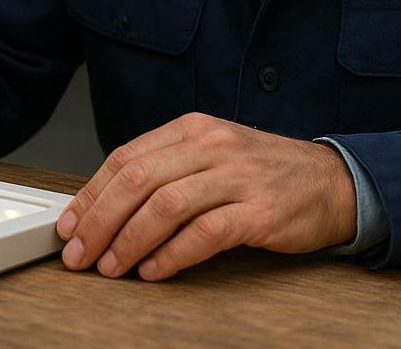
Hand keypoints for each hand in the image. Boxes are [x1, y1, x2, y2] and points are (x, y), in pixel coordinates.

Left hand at [55, 112, 356, 280]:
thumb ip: (166, 171)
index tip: (68, 226)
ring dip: (129, 241)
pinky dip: (171, 255)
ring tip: (111, 267)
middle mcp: (212, 146)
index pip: (126, 158)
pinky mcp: (259, 211)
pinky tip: (153, 270)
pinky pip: (204, 233)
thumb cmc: (263, 174)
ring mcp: (237, 176)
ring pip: (165, 206)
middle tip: (79, 254)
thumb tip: (105, 208)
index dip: (91, 195)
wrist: (332, 182)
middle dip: (100, 221)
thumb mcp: (211, 155)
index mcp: (192, 129)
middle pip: (138, 180)